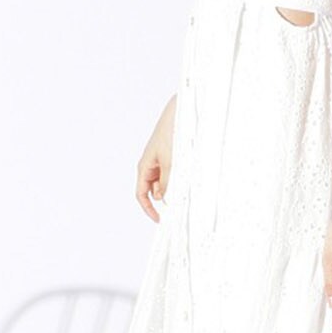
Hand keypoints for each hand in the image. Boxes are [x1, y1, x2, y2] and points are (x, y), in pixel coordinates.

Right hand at [136, 94, 176, 221]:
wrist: (181, 113)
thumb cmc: (171, 133)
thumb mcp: (170, 161)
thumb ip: (167, 182)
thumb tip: (165, 199)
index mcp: (145, 167)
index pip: (142, 194)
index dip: (149, 209)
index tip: (161, 219)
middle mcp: (152, 166)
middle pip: (155, 191)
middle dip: (167, 198)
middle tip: (182, 204)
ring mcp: (162, 161)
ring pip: (167, 183)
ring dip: (176, 187)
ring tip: (187, 185)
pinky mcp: (173, 157)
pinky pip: (174, 174)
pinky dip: (181, 179)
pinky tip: (189, 177)